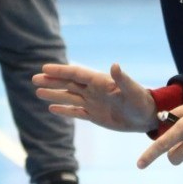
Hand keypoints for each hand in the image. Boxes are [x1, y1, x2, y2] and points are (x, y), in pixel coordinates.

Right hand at [34, 63, 158, 132]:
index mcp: (100, 81)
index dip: (61, 71)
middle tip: (34, 78)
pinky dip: (64, 110)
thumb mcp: (133, 90)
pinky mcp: (94, 116)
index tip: (45, 68)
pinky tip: (51, 108)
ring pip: (69, 97)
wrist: (148, 117)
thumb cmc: (142, 102)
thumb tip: (114, 65)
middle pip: (68, 84)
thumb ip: (122, 79)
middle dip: (51, 81)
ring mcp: (93, 103)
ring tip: (37, 91)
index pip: (76, 74)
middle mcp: (93, 91)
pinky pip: (76, 112)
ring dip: (54, 94)